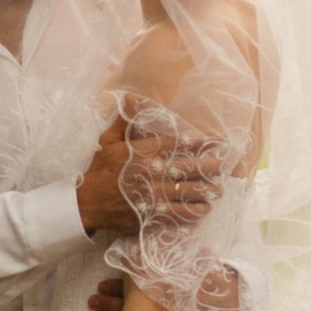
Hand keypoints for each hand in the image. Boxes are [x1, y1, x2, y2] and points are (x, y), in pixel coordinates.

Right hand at [75, 104, 217, 241]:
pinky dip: (196, 211)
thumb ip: (126, 120)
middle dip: (211, 165)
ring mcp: (155, 194)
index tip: (216, 138)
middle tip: (224, 164)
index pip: (179, 142)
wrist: (87, 202)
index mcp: (144, 151)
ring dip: (208, 189)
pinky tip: (205, 208)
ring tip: (219, 188)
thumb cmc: (99, 170)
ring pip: (191, 191)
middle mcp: (153, 171)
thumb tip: (132, 96)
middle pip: (191, 166)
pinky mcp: (154, 214)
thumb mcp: (109, 141)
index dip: (201, 139)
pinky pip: (182, 212)